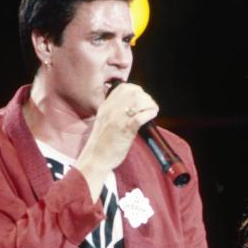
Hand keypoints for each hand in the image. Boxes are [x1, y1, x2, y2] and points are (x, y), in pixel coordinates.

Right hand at [75, 83, 157, 198]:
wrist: (95, 159)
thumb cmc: (102, 143)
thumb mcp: (104, 121)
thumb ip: (114, 112)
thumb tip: (130, 108)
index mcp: (106, 106)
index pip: (124, 88)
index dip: (137, 91)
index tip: (142, 99)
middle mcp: (112, 109)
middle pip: (134, 92)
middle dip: (146, 97)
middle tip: (150, 106)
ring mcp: (118, 119)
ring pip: (138, 101)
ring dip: (149, 104)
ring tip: (153, 111)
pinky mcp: (125, 130)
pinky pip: (140, 117)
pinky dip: (149, 114)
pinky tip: (152, 115)